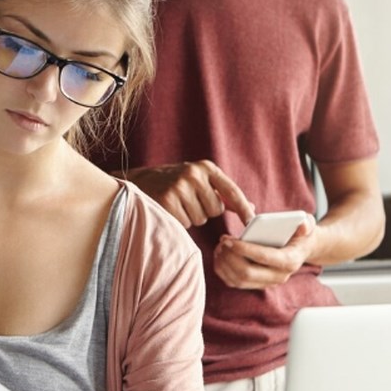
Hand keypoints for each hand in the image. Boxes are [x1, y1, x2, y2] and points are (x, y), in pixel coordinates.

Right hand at [124, 161, 255, 228]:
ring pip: (200, 218)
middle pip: (215, 210)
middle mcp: (194, 174)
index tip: (251, 222)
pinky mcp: (167, 200)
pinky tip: (169, 210)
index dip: (243, 208)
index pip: (231, 191)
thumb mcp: (200, 181)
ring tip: (177, 204)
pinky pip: (185, 223)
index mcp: (206, 167)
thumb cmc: (175, 184)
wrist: (139, 182)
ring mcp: (180, 186)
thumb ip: (223, 194)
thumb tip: (251, 207)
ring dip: (191, 217)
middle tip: (188, 201)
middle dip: (204, 211)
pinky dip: (178, 221)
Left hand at [212, 215, 316, 288]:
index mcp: (290, 261)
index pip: (264, 258)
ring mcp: (267, 283)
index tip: (229, 240)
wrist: (301, 248)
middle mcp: (278, 276)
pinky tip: (220, 254)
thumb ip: (306, 223)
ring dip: (224, 263)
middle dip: (230, 257)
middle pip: (247, 273)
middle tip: (223, 241)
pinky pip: (234, 283)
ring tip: (221, 245)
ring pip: (238, 280)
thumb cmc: (300, 234)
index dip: (245, 249)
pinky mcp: (256, 284)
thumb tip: (303, 226)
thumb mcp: (306, 224)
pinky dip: (223, 270)